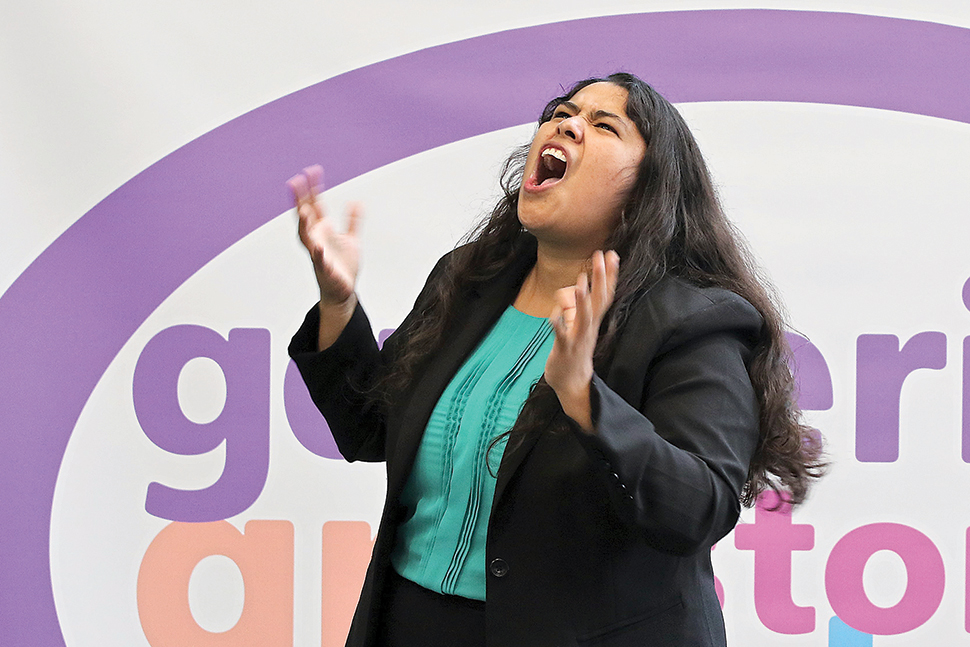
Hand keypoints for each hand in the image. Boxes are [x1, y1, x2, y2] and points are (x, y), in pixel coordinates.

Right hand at [287, 165, 360, 306]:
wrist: (343, 291)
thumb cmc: (343, 266)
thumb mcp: (352, 239)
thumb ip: (353, 221)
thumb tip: (356, 203)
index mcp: (322, 231)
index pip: (314, 205)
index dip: (313, 188)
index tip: (311, 171)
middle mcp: (316, 239)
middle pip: (305, 216)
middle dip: (300, 200)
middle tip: (295, 181)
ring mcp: (318, 254)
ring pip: (307, 237)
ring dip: (304, 224)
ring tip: (304, 210)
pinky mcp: (325, 269)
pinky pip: (320, 261)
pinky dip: (318, 254)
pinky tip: (319, 247)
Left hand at [545, 250, 619, 431]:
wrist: (572, 383)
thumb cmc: (574, 350)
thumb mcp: (578, 324)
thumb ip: (578, 305)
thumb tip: (578, 285)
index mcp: (593, 321)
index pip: (605, 294)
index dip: (609, 274)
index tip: (612, 253)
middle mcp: (589, 327)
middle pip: (599, 300)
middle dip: (600, 277)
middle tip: (601, 255)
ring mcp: (578, 339)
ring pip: (583, 318)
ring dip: (582, 301)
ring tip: (580, 282)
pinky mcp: (565, 350)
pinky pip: (562, 336)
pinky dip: (558, 326)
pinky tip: (553, 316)